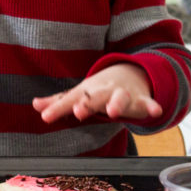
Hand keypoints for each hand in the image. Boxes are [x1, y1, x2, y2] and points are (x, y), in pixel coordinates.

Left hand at [32, 63, 162, 123]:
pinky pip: (147, 103)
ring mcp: (123, 94)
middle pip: (94, 97)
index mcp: (87, 91)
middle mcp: (104, 91)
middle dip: (87, 104)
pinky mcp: (141, 99)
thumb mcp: (80, 93)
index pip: (70, 100)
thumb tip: (35, 105)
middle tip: (79, 111)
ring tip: (114, 112)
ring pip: (121, 98)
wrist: (130, 73)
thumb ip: (59, 102)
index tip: (45, 117)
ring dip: (117, 104)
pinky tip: (155, 111)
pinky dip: (151, 106)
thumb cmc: (99, 89)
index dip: (57, 108)